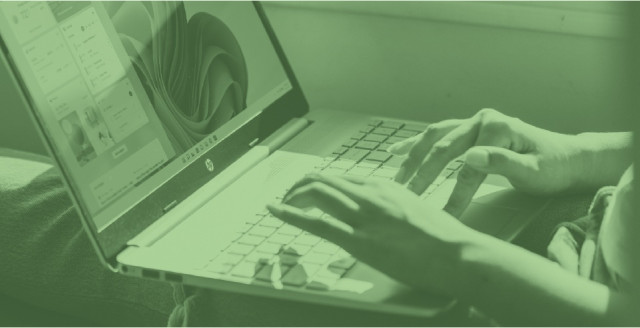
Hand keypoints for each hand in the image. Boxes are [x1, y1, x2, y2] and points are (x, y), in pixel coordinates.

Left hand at [267, 173, 474, 295]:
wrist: (458, 253)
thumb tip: (380, 215)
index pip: (341, 178)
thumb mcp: (415, 209)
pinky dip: (291, 214)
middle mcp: (370, 194)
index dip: (319, 183)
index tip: (308, 190)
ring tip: (281, 203)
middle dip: (299, 186)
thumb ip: (392, 207)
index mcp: (384, 186)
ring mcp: (364, 216)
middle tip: (288, 196)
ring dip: (293, 196)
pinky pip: (317, 222)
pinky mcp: (360, 240)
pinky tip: (277, 210)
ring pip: (316, 193)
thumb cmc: (443, 237)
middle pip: (323, 180)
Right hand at [389, 108, 591, 217]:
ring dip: (413, 158)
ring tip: (397, 180)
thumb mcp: (535, 171)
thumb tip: (470, 158)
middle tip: (408, 198)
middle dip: (423, 175)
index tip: (441, 217)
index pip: (468, 167)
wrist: (567, 157)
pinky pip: (437, 133)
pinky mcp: (470, 128)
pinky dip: (416, 142)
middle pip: (443, 148)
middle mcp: (483, 120)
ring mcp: (474, 122)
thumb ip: (503, 163)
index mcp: (498, 129)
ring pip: (434, 138)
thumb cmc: (553, 168)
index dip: (453, 194)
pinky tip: (395, 150)